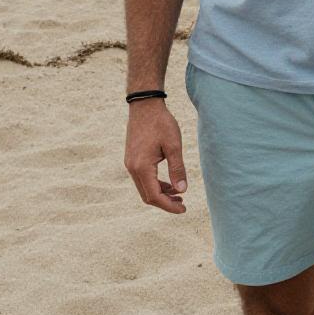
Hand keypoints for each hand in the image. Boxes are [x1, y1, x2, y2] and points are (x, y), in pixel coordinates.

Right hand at [124, 99, 188, 213]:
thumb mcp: (173, 145)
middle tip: (182, 204)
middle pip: (147, 196)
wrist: (144, 105)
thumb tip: (182, 190)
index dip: (169, 206)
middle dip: (165, 203)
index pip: (154, 196)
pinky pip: (142, 179)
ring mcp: (130, 163)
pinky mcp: (132, 158)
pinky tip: (169, 183)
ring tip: (178, 194)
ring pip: (144, 188)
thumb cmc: (160, 122)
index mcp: (141, 167)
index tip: (183, 209)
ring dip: (160, 194)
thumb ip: (177, 169)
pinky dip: (155, 184)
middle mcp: (132, 168)